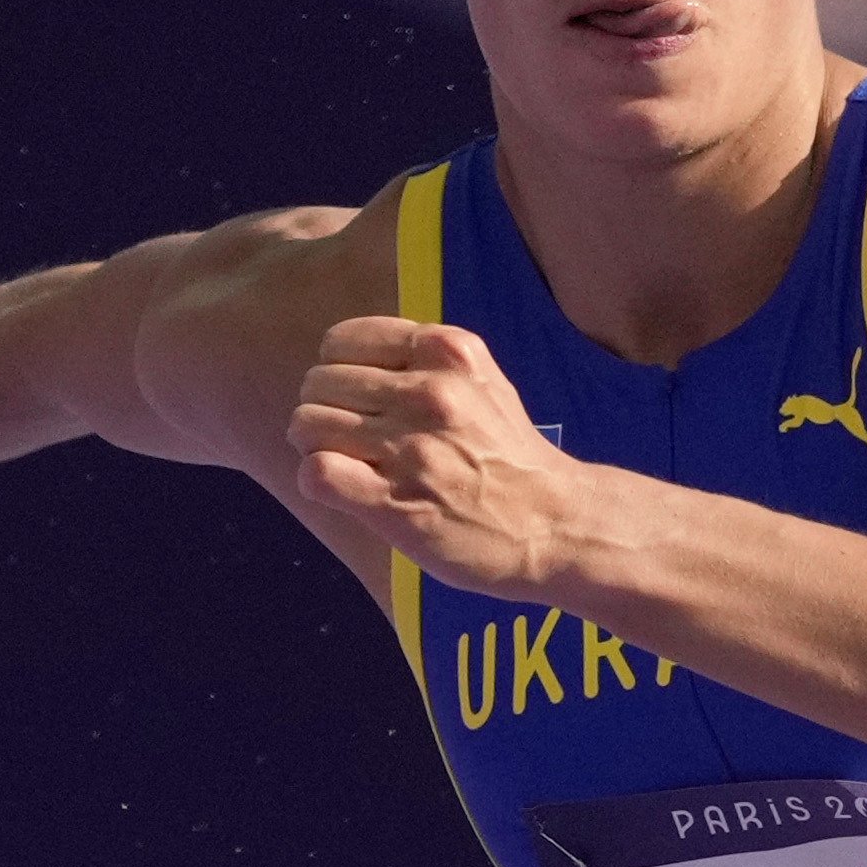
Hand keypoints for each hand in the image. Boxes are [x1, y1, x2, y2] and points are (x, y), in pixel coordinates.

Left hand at [289, 319, 600, 598]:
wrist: (557, 526)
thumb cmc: (515, 457)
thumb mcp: (485, 383)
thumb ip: (430, 361)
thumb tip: (361, 356)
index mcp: (447, 353)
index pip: (343, 341)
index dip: (336, 369)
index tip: (352, 396)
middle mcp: (429, 394)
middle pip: (321, 383)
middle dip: (322, 409)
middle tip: (345, 436)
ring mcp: (411, 450)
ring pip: (309, 423)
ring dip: (314, 445)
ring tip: (343, 463)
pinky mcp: (396, 503)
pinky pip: (318, 473)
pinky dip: (316, 479)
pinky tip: (340, 489)